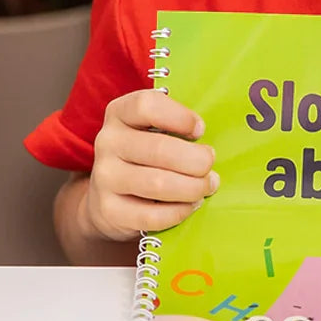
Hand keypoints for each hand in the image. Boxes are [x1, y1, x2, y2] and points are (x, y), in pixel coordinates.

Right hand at [85, 90, 217, 241]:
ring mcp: (104, 177)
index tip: (200, 130)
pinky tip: (190, 204)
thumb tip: (216, 137)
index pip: (147, 105)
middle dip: (196, 160)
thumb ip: (178, 126)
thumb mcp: (154, 130)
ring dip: (192, 188)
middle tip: (210, 166)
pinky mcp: (109, 210)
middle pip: (159, 148)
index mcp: (120, 112)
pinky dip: (180, 211)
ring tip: (206, 186)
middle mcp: (108, 141)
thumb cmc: (146, 155)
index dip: (180, 117)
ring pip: (158, 184)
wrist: (108, 196)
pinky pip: (153, 215)